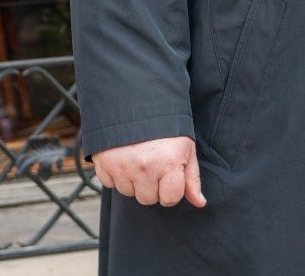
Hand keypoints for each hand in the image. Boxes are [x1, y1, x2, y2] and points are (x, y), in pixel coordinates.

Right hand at [92, 136, 206, 207]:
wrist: (135, 102)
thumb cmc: (166, 128)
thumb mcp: (185, 148)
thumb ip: (192, 179)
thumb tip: (200, 203)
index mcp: (169, 163)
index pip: (170, 199)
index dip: (171, 190)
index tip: (168, 177)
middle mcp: (146, 167)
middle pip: (147, 199)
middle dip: (151, 187)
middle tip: (152, 165)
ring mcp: (123, 166)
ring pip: (128, 192)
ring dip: (132, 181)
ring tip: (137, 158)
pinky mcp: (104, 163)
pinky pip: (109, 184)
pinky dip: (115, 174)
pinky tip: (122, 157)